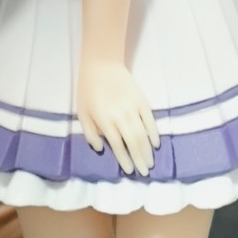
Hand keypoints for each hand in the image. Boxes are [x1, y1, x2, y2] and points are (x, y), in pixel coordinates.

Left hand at [77, 58, 159, 176]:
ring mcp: (133, 107)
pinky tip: (155, 144)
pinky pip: (150, 120)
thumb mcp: (82, 111)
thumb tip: (100, 148)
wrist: (102, 64)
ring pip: (143, 133)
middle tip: (144, 172)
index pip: (117, 144)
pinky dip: (154, 133)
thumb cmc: (88, 89)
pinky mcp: (141, 100)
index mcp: (104, 119)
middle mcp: (120, 115)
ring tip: (150, 163)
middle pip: (133, 142)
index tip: (129, 170)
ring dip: (147, 150)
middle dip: (139, 159)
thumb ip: (90, 132)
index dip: (124, 159)